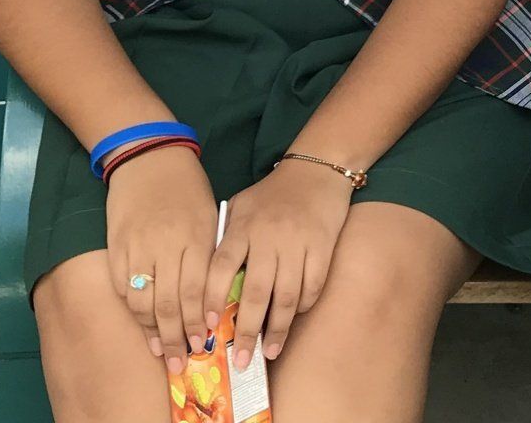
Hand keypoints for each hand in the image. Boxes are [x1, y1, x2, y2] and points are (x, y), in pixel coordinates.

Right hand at [104, 146, 218, 376]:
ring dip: (153, 331)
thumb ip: (208, 256)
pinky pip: (124, 286)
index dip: (198, 321)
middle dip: (176, 338)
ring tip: (162, 351)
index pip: (196, 290)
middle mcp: (166, 245)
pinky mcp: (117, 246)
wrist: (148, 157)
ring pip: (143, 300)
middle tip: (180, 362)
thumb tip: (211, 300)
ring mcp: (138, 246)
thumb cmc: (187, 188)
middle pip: (169, 303)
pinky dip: (133, 309)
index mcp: (196, 237)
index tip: (204, 343)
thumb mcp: (209, 217)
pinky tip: (142, 324)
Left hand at [205, 157, 353, 365]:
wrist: (316, 169)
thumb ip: (225, 237)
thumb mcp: (241, 206)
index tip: (207, 326)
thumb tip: (208, 281)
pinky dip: (303, 306)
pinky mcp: (322, 246)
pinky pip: (313, 285)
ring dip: (278, 329)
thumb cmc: (272, 193)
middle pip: (256, 291)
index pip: (221, 266)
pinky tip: (294, 318)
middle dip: (247, 330)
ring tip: (269, 352)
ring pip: (287, 295)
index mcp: (243, 227)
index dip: (213, 298)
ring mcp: (297, 242)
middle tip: (241, 361)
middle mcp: (269, 236)